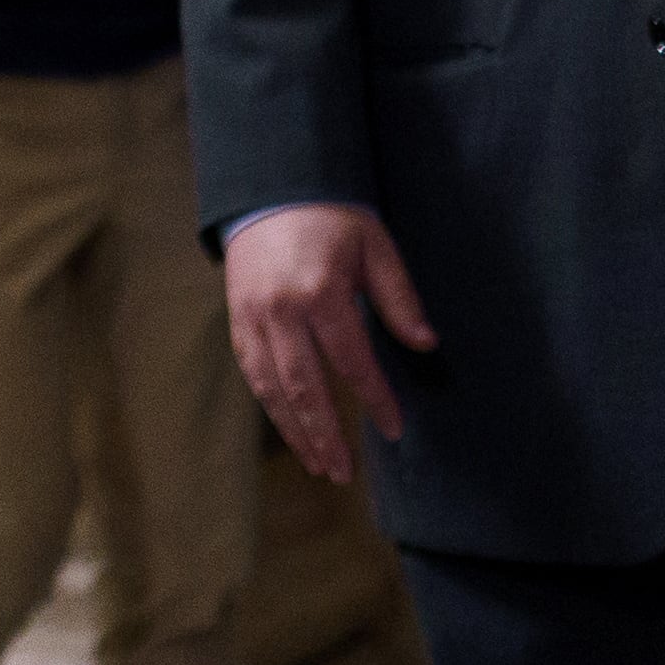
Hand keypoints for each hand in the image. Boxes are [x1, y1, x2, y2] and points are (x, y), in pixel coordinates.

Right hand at [224, 201, 436, 484]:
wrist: (268, 191)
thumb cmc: (331, 218)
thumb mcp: (375, 246)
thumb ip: (399, 298)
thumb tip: (426, 345)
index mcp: (320, 291)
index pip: (352, 360)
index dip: (375, 399)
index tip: (395, 429)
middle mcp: (281, 310)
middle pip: (305, 386)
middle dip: (326, 433)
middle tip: (344, 473)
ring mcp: (253, 317)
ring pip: (272, 387)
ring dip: (296, 430)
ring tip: (319, 464)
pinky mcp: (238, 319)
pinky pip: (253, 372)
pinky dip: (271, 406)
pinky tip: (291, 429)